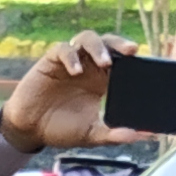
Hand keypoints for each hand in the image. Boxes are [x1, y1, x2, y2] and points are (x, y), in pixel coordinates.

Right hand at [0, 31, 138, 153]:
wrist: (30, 131)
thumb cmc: (61, 129)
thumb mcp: (91, 134)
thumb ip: (114, 135)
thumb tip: (141, 136)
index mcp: (102, 80)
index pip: (122, 60)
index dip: (133, 57)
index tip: (145, 62)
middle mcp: (89, 66)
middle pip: (108, 43)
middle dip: (120, 43)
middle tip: (132, 51)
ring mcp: (70, 61)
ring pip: (87, 39)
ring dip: (98, 47)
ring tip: (105, 63)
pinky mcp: (51, 60)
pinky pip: (63, 49)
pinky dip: (71, 57)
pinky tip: (76, 71)